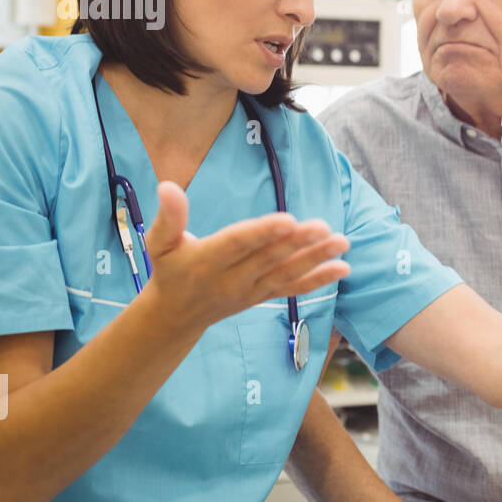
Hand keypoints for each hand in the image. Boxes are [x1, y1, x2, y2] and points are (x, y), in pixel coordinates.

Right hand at [144, 180, 350, 333]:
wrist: (176, 314)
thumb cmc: (170, 269)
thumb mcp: (159, 243)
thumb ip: (168, 217)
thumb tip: (168, 186)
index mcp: (206, 262)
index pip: (238, 244)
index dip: (263, 232)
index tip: (288, 220)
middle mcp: (231, 279)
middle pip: (269, 258)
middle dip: (298, 243)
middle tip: (323, 226)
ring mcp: (251, 291)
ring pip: (287, 273)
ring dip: (316, 259)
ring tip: (341, 243)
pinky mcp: (264, 296)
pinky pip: (294, 289)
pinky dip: (319, 280)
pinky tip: (343, 267)